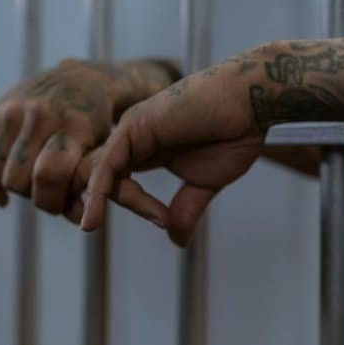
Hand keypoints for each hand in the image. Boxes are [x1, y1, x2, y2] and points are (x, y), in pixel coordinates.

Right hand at [0, 59, 173, 213]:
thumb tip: (82, 220)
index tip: (69, 208)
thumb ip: (98, 182)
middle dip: (39, 198)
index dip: (55, 201)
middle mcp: (37, 114)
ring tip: (40, 189)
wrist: (83, 80)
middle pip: (21, 182)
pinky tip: (3, 198)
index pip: (49, 176)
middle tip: (56, 198)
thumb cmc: (104, 124)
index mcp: (72, 122)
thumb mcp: (110, 147)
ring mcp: (11, 113)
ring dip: (19, 192)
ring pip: (1, 176)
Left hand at [78, 66, 265, 245]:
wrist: (250, 102)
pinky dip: (96, 192)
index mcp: (146, 150)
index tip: (165, 223)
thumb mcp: (204, 183)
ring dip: (97, 202)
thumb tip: (176, 242)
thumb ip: (185, 210)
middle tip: (106, 225)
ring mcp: (131, 130)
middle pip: (96, 178)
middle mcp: (133, 139)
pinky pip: (105, 166)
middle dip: (94, 203)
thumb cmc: (233, 134)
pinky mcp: (134, 126)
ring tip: (94, 226)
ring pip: (96, 174)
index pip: (117, 183)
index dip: (134, 206)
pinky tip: (92, 218)